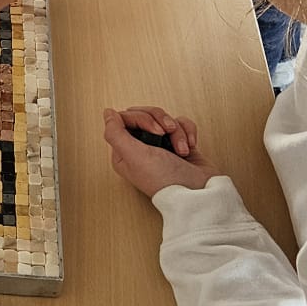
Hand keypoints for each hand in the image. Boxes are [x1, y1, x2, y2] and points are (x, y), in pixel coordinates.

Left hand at [102, 106, 218, 194]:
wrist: (198, 192)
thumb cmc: (165, 180)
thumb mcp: (134, 156)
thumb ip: (115, 133)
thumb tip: (108, 113)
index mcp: (124, 152)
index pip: (126, 118)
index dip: (141, 118)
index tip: (155, 131)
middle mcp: (140, 148)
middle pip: (146, 114)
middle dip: (161, 121)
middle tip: (167, 133)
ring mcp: (160, 145)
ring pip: (165, 119)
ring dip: (177, 131)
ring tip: (182, 149)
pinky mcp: (178, 144)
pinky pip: (182, 124)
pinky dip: (188, 132)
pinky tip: (189, 147)